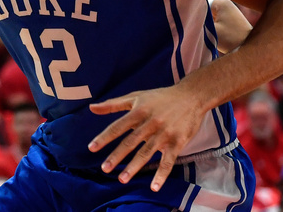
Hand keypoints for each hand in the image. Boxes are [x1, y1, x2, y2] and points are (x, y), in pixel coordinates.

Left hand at [88, 83, 204, 190]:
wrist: (191, 96)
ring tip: (122, 179)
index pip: (118, 126)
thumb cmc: (160, 97)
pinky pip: (168, 161)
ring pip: (147, 152)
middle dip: (117, 156)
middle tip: (104, 168)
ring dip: (134, 167)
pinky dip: (161, 174)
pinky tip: (154, 186)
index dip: (104, 137)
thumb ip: (113, 104)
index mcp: (139, 111)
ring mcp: (164, 133)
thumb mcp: (136, 96)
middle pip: (130, 141)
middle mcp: (150, 123)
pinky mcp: (177, 142)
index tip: (92, 148)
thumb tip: (91, 108)